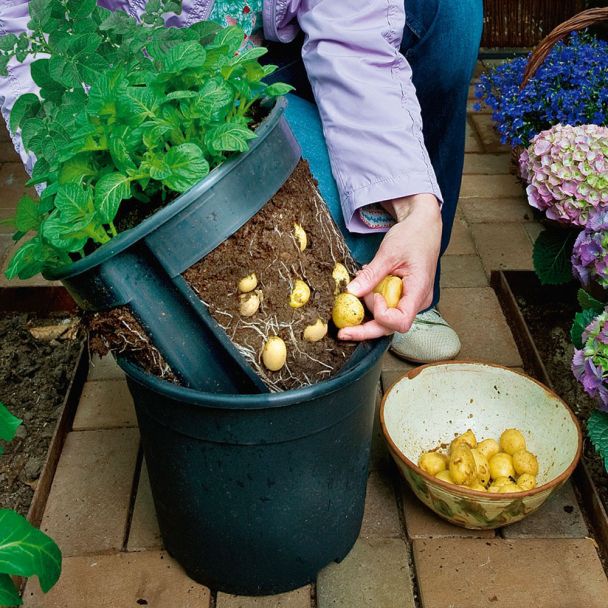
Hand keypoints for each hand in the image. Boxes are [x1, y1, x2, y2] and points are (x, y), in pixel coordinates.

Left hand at [338, 194, 441, 340]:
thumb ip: (371, 275)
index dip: (382, 315)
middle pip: (390, 327)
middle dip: (365, 329)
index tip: (373, 295)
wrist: (423, 226)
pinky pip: (387, 308)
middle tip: (342, 332)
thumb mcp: (389, 253)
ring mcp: (411, 301)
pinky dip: (372, 302)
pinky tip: (365, 290)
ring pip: (387, 320)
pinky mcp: (404, 297)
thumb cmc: (412, 235)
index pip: (400, 322)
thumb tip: (351, 292)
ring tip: (358, 292)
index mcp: (419, 291)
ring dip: (368, 312)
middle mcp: (418, 301)